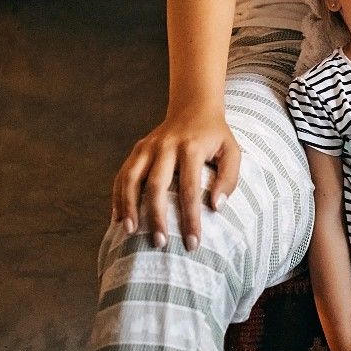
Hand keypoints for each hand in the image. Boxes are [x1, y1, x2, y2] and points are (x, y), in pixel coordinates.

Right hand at [111, 106, 238, 250]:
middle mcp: (166, 146)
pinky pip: (123, 174)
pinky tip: (118, 217)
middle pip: (156, 185)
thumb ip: (228, 178)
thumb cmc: (215, 136)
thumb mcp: (231, 151)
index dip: (190, 218)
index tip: (192, 243)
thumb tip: (216, 206)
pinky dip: (118, 196)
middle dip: (156, 216)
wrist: (194, 106)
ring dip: (129, 206)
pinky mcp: (137, 149)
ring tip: (130, 231)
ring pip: (132, 178)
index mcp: (191, 147)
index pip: (189, 188)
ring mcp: (148, 146)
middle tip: (159, 243)